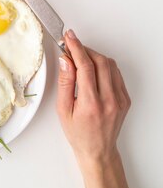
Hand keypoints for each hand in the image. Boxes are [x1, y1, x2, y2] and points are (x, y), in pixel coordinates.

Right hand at [56, 30, 130, 171]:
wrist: (98, 150)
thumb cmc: (78, 133)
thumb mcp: (62, 110)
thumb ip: (65, 82)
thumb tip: (65, 59)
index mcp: (91, 104)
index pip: (85, 67)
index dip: (76, 48)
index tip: (69, 37)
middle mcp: (109, 100)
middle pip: (99, 61)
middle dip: (84, 49)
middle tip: (71, 46)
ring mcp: (120, 99)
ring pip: (109, 64)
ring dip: (94, 56)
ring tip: (80, 58)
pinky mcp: (125, 98)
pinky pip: (115, 73)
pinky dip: (103, 65)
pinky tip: (93, 69)